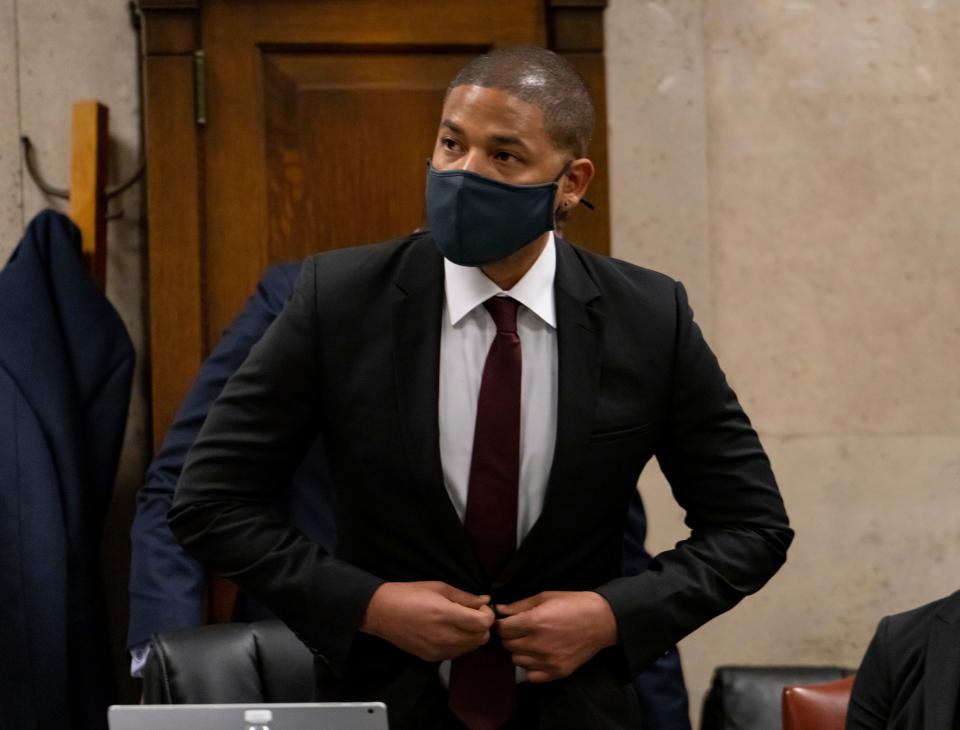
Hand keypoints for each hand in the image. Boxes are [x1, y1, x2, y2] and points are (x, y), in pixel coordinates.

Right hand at [360, 581, 494, 661]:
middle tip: (472, 613)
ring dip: (472, 635)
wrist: (382, 612)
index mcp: (446, 616)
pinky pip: (457, 653)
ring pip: (471, 648)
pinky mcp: (432, 658)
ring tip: (460, 622)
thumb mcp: (439, 588)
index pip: (483, 624)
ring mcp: (439, 650)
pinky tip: (450, 631)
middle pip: (481, 638)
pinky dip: (460, 644)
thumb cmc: (409, 595)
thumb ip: (465, 597)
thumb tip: (485, 600)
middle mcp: (445, 637)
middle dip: (482, 626)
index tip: (480, 607)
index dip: (487, 615)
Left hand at [496, 591, 617, 682]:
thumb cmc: (574, 604)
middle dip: (510, 636)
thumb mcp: (545, 597)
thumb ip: (519, 605)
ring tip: (532, 641)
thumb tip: (499, 609)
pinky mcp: (557, 672)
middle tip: (520, 630)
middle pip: (508, 645)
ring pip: (517, 660)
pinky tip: (539, 655)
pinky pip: (531, 675)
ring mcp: (548, 661)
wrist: (602, 620)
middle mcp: (539, 644)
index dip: (502, 624)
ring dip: (520, 650)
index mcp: (535, 622)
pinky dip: (531, 666)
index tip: (506, 621)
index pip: (502, 629)